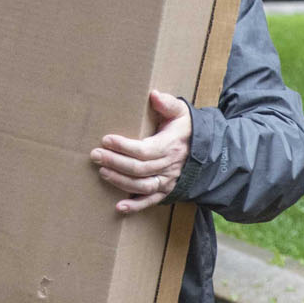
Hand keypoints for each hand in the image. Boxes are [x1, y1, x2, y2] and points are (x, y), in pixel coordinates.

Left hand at [91, 91, 191, 214]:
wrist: (207, 149)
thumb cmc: (187, 128)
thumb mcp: (181, 111)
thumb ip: (168, 103)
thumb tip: (154, 95)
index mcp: (170, 146)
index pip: (145, 150)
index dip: (124, 147)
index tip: (106, 140)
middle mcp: (169, 166)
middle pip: (139, 168)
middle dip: (115, 162)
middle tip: (96, 155)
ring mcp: (168, 180)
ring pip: (142, 186)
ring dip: (120, 181)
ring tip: (102, 172)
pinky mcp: (166, 190)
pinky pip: (151, 201)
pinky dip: (135, 206)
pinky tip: (119, 207)